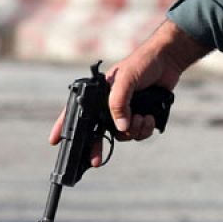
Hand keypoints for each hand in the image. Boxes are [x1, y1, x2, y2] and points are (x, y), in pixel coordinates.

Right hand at [46, 23, 206, 164]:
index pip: (76, 111)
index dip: (64, 125)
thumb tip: (120, 128)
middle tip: (95, 161)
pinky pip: (137, 133)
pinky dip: (144, 129)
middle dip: (96, 146)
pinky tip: (149, 118)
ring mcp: (125, 111)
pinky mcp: (139, 116)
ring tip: (142, 118)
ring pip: (121, 135)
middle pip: (97, 131)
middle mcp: (109, 104)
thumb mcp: (126, 80)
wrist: (168, 60)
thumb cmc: (143, 63)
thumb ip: (119, 104)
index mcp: (98, 93)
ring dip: (133, 131)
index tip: (54, 140)